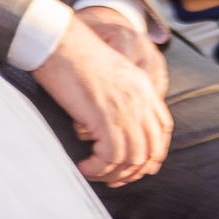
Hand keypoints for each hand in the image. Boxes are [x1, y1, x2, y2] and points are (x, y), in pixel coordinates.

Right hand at [32, 15, 172, 187]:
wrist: (57, 40)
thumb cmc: (72, 53)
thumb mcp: (108, 72)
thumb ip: (120, 93)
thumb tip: (110, 120)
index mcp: (143, 86)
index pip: (162, 128)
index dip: (153, 152)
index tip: (137, 165)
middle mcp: (140, 99)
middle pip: (150, 149)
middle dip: (133, 171)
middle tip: (113, 178)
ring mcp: (125, 108)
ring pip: (132, 158)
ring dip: (113, 173)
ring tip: (94, 173)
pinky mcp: (106, 117)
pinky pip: (111, 157)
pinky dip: (98, 169)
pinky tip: (84, 167)